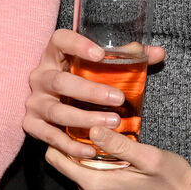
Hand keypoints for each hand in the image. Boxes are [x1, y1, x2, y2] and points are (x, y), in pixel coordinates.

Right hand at [24, 29, 164, 159]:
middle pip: (60, 81)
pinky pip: (49, 136)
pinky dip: (70, 144)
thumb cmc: (84, 81)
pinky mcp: (32, 124)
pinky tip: (91, 148)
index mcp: (54, 55)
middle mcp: (41, 77)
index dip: (77, 44)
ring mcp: (35, 102)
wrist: (57, 105)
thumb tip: (159, 53)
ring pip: (57, 111)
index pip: (60, 40)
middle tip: (118, 99)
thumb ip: (129, 58)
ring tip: (112, 124)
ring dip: (85, 119)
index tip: (100, 54)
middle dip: (90, 91)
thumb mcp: (101, 67)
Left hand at [45, 129, 190, 189]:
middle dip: (73, 143)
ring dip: (87, 155)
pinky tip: (114, 154)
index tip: (69, 117)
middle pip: (65, 165)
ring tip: (104, 134)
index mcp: (95, 186)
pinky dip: (96, 167)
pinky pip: (91, 182)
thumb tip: (93, 128)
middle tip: (89, 120)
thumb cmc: (173, 182)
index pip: (55, 159)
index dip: (58, 136)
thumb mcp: (149, 157)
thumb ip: (118, 145)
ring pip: (79, 173)